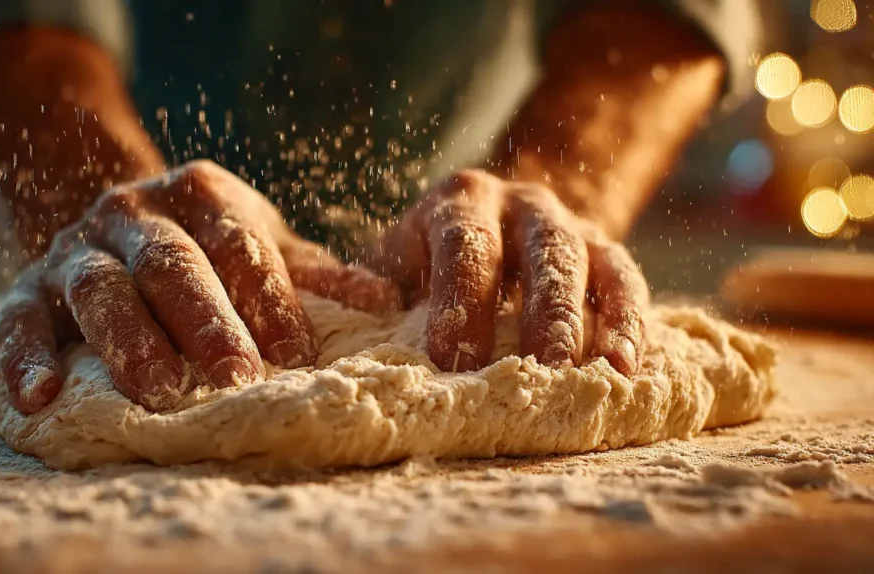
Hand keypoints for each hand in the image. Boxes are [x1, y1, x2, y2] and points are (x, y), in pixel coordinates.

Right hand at [0, 160, 402, 413]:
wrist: (117, 220)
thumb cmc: (209, 245)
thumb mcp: (263, 243)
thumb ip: (314, 275)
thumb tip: (385, 301)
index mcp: (201, 194)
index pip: (239, 245)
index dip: (267, 299)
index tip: (296, 356)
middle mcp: (134, 213)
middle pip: (172, 265)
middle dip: (205, 323)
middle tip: (237, 380)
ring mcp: (77, 248)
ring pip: (101, 290)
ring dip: (130, 341)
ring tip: (161, 394)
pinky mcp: (29, 288)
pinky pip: (19, 319)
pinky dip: (24, 357)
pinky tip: (39, 398)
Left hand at [373, 170, 648, 375]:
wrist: (489, 228)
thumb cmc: (425, 264)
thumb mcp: (391, 265)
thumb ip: (365, 283)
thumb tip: (343, 299)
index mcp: (458, 202)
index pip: (464, 245)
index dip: (462, 302)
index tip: (453, 362)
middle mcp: (519, 203)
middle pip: (538, 251)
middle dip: (539, 315)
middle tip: (536, 376)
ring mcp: (568, 223)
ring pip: (587, 263)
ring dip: (591, 321)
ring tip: (593, 376)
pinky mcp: (605, 250)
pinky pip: (625, 279)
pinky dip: (630, 322)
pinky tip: (628, 366)